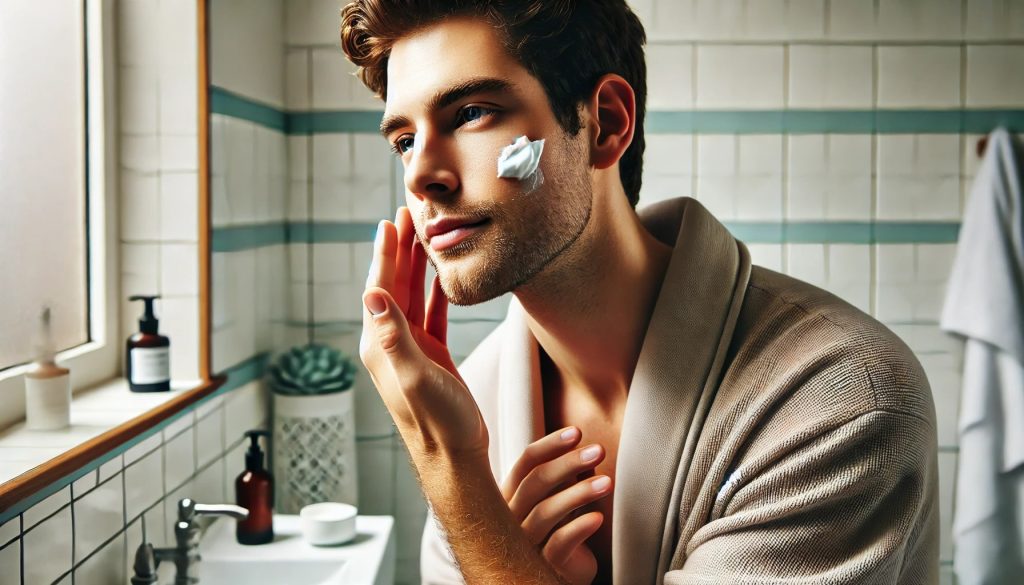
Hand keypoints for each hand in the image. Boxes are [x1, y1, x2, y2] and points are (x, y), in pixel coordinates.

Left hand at [359, 207, 488, 458]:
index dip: (384, 254)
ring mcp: (411, 349)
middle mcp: (390, 343)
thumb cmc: (437, 423)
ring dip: (416, 265)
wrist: (454, 456)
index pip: (378, 289)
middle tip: (409, 214)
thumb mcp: (414, 377)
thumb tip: (371, 294)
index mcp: (380, 345)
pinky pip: (430, 314)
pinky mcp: (430, 356)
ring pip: (411, 296)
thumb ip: (394, 337)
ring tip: (426, 234)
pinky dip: (435, 291)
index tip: (389, 223)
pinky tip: (442, 275)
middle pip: (392, 286)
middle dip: (400, 249)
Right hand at [500, 426, 611, 584]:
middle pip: (535, 483)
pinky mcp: (541, 565)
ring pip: (545, 512)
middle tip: (598, 450)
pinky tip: (598, 517)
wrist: (561, 574)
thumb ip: (569, 476)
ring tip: (607, 482)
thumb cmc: (560, 530)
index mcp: (512, 494)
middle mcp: (510, 516)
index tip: (577, 432)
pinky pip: (558, 543)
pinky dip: (579, 527)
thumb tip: (588, 450)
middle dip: (568, 462)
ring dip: (578, 493)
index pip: (525, 463)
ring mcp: (524, 542)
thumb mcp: (563, 498)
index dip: (550, 445)